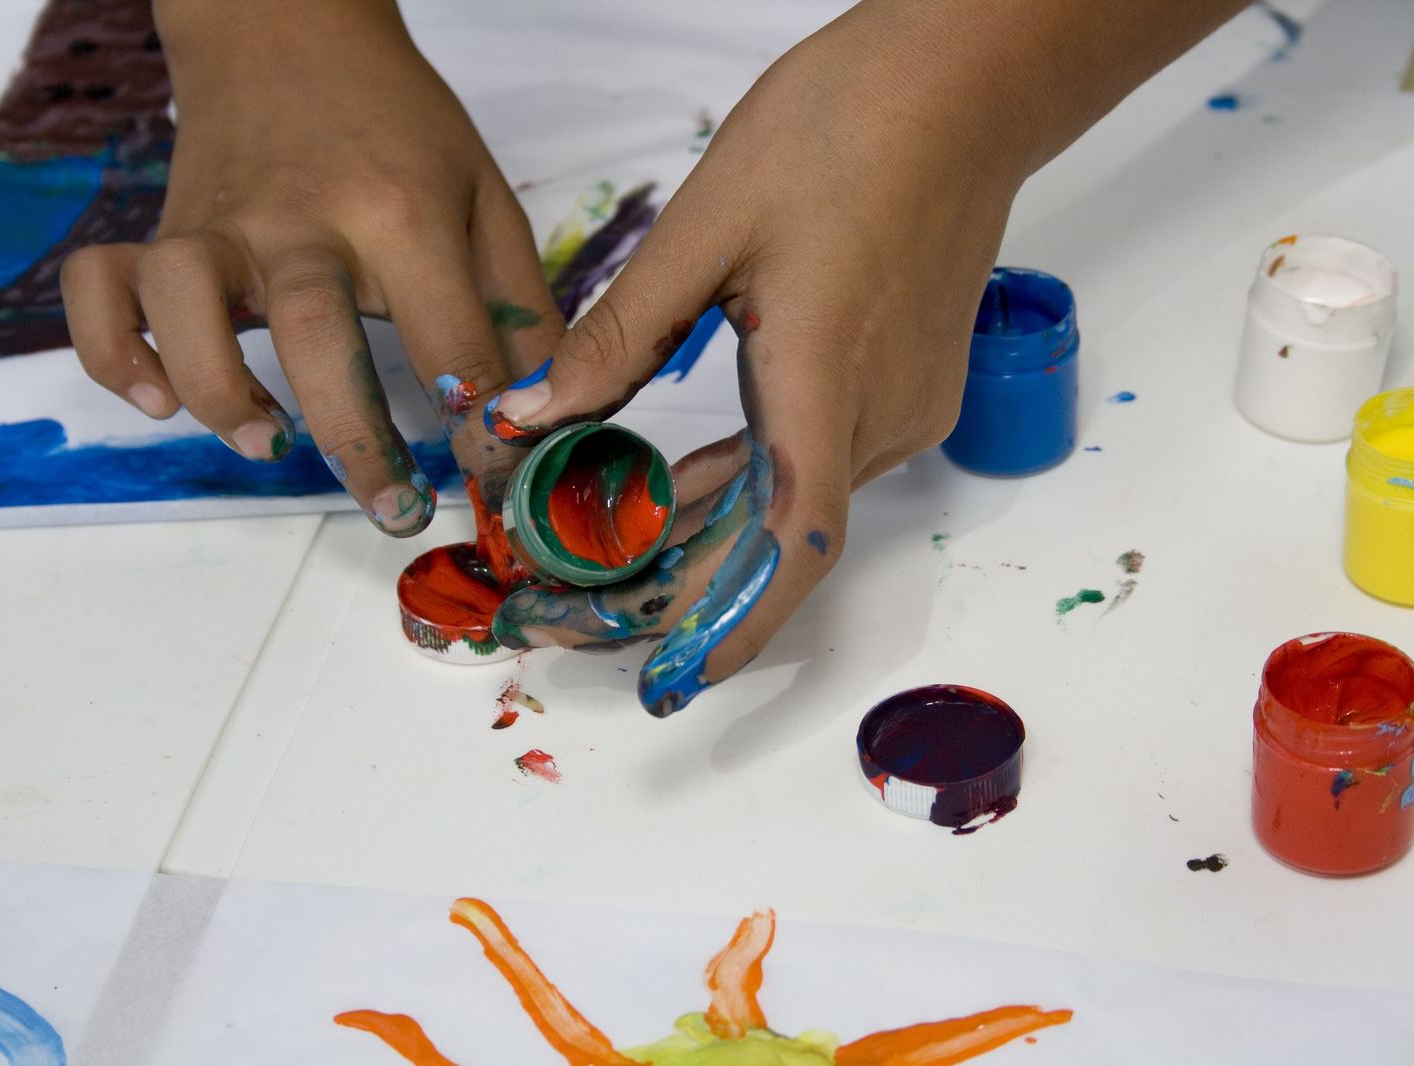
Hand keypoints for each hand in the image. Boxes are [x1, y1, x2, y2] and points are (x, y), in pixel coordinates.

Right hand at [61, 0, 561, 531]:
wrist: (290, 29)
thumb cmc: (399, 129)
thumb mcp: (484, 199)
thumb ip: (518, 308)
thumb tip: (549, 411)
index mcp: (402, 215)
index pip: (450, 342)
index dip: (481, 426)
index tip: (493, 481)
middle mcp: (304, 222)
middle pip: (316, 334)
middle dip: (357, 439)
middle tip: (393, 507)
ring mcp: (222, 225)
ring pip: (188, 304)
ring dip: (219, 388)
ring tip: (269, 444)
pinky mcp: (162, 229)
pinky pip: (101, 287)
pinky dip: (112, 349)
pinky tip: (157, 399)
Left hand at [487, 0, 1244, 714]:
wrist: (964, 80)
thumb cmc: (844, 127)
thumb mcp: (706, 226)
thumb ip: (618, 337)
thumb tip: (527, 417)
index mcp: (828, 381)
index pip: (790, 546)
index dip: (729, 624)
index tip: (664, 679)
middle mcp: (878, 416)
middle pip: (771, 542)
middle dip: (668, 590)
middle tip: (565, 609)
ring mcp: (899, 406)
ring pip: (786, 504)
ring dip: (694, 536)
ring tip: (591, 553)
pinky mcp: (901, 385)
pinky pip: (807, 461)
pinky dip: (736, 485)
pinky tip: (666, 488)